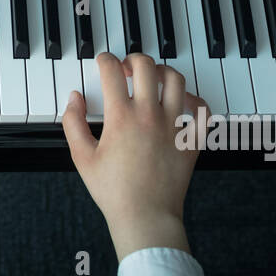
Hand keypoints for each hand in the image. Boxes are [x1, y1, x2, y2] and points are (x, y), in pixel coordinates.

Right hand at [62, 52, 208, 261]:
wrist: (146, 216)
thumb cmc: (114, 191)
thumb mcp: (81, 157)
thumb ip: (73, 123)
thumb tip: (75, 98)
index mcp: (121, 117)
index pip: (112, 71)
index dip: (104, 59)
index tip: (102, 62)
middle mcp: (149, 115)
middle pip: (146, 66)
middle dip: (133, 60)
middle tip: (126, 68)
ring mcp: (174, 126)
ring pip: (176, 80)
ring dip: (162, 72)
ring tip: (153, 79)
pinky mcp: (191, 140)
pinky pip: (201, 110)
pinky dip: (193, 100)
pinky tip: (181, 102)